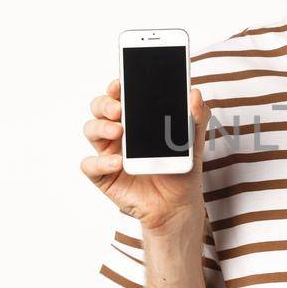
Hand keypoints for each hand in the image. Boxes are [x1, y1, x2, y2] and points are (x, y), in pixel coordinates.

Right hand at [80, 78, 210, 230]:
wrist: (177, 205)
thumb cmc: (180, 170)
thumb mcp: (193, 143)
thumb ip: (196, 118)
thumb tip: (195, 94)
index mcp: (136, 119)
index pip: (121, 96)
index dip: (116, 87)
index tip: (121, 83)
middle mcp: (118, 132)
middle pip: (100, 108)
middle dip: (105, 103)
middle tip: (120, 109)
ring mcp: (108, 152)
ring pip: (91, 129)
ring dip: (101, 127)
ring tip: (118, 131)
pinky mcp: (103, 175)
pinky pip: (90, 165)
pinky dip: (100, 161)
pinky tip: (118, 163)